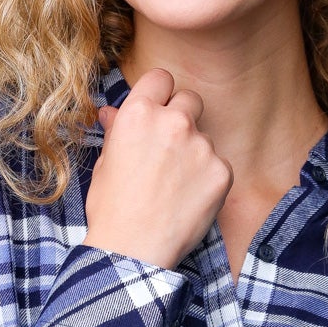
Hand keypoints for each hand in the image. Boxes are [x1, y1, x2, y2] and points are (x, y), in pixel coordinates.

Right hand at [84, 67, 232, 270]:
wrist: (133, 249)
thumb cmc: (112, 208)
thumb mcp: (105, 163)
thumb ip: (118, 131)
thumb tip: (111, 112)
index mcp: (139, 114)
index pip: (161, 78)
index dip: (160, 93)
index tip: (159, 109)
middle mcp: (174, 122)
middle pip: (191, 99)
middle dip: (183, 116)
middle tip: (171, 148)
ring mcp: (201, 146)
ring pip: (205, 137)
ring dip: (194, 153)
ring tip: (175, 186)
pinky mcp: (222, 171)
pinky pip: (219, 165)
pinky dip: (208, 179)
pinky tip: (189, 200)